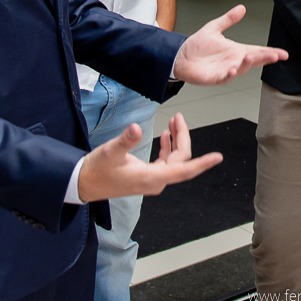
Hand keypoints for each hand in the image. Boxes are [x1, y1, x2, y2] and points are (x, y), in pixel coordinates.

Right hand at [78, 113, 219, 201]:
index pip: (184, 169)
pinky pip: (166, 162)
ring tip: (174, 121)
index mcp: (151, 178)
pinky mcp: (147, 176)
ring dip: (176, 141)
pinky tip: (165, 135)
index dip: (202, 163)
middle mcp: (155, 181)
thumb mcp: (111, 152)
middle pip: (181, 159)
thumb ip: (125, 140)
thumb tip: (136, 128)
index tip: (217, 157)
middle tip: (178, 117)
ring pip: (174, 160)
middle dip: (183, 137)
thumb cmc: (96, 171)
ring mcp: (152, 179)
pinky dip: (168, 147)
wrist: (83, 184)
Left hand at [172, 5, 288, 84]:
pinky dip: (229, 75)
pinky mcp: (215, 78)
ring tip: (250, 56)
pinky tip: (232, 70)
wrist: (181, 56)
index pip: (258, 51)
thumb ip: (229, 19)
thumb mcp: (214, 28)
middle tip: (274, 56)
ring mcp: (226, 70)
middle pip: (254, 60)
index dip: (271, 52)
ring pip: (241, 69)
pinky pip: (224, 78)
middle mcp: (234, 61)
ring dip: (246, 64)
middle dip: (264, 58)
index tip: (283, 53)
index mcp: (237, 50)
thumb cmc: (197, 45)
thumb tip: (241, 8)